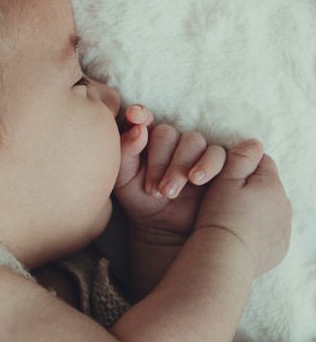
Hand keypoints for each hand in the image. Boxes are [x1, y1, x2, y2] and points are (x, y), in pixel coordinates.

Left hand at [112, 104, 227, 241]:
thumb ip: (125, 153)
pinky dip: (207, 165)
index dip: (140, 115)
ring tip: (169, 192)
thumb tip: (138, 129)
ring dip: (180, 166)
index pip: (143, 119)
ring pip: (192, 141)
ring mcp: (195, 149)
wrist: (164, 227)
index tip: (135, 116)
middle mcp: (171, 140)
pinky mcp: (218, 161)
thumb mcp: (124, 180)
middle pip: (167, 133)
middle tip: (153, 190)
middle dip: (158, 162)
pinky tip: (196, 180)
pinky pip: (217, 153)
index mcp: (145, 139)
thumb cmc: (141, 200)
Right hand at [194, 140, 291, 277]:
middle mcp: (284, 206)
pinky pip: (269, 233)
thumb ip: (240, 159)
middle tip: (223, 196)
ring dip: (254, 211)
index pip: (262, 162)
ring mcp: (283, 229)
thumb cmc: (220, 217)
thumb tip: (254, 142)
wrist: (224, 259)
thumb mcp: (225, 181)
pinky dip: (256, 231)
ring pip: (269, 210)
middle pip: (267, 188)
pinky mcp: (278, 249)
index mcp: (272, 185)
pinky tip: (237, 236)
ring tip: (230, 218)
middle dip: (250, 188)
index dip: (241, 164)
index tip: (223, 173)